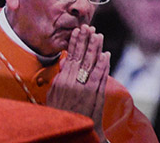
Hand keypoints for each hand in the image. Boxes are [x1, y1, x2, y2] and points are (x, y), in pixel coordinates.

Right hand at [47, 25, 110, 141]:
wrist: (71, 131)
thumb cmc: (60, 113)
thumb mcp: (53, 94)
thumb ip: (59, 77)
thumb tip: (64, 61)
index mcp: (62, 81)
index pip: (70, 57)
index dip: (74, 43)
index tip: (78, 31)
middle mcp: (73, 83)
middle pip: (81, 58)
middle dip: (86, 41)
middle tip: (90, 27)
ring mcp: (85, 89)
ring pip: (91, 65)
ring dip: (96, 49)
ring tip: (98, 36)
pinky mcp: (94, 97)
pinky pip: (100, 78)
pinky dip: (103, 66)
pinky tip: (106, 56)